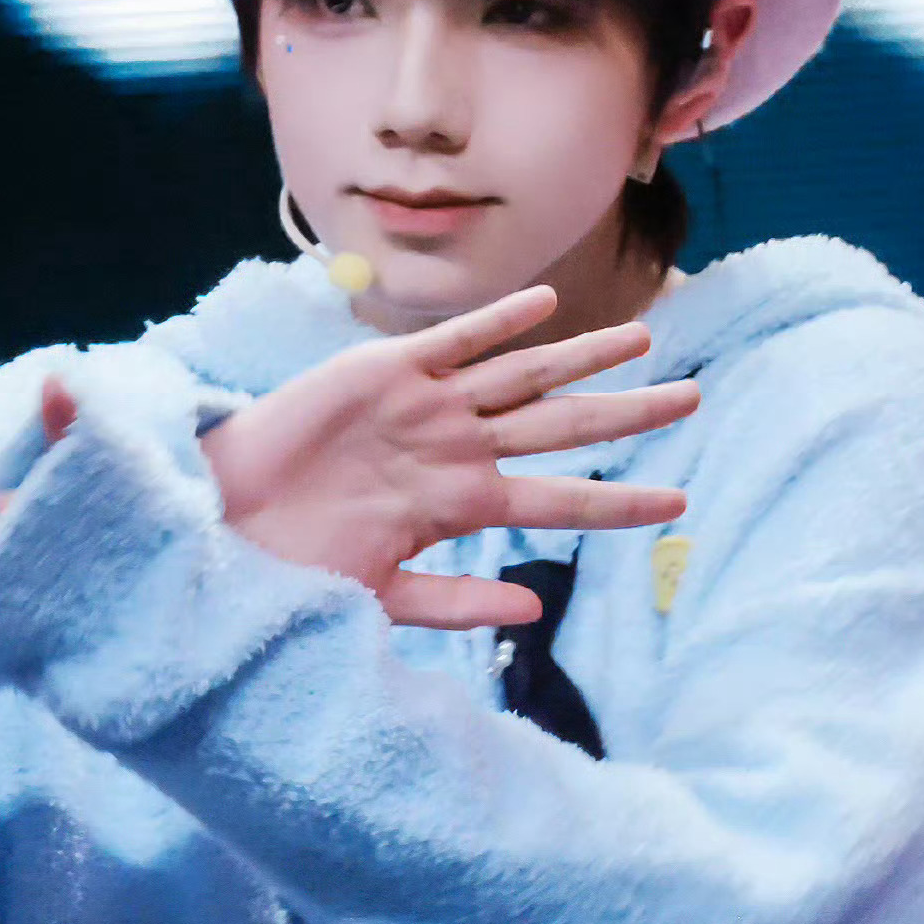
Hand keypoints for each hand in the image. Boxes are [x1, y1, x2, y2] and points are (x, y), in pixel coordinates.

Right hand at [199, 284, 695, 629]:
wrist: (229, 520)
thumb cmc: (296, 563)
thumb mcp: (382, 597)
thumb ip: (455, 607)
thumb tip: (534, 617)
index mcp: (462, 505)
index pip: (560, 500)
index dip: (620, 501)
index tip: (679, 504)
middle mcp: (458, 450)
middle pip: (563, 427)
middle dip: (629, 413)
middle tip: (695, 398)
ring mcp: (427, 406)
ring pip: (524, 376)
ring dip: (583, 357)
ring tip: (645, 339)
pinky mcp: (386, 370)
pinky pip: (456, 342)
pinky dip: (500, 323)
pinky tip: (547, 306)